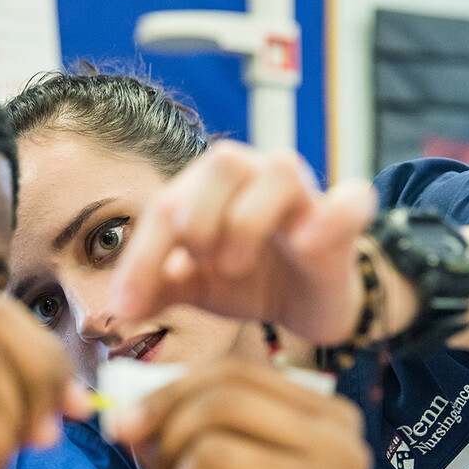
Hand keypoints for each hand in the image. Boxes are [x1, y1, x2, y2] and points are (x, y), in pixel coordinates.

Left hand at [110, 141, 378, 344]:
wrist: (308, 302)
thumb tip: (117, 307)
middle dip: (198, 214)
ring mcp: (304, 193)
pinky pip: (351, 199)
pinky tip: (305, 243)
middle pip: (222, 161)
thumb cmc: (248, 280)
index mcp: (210, 188)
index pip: (168, 206)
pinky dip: (331, 216)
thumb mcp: (195, 288)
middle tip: (196, 262)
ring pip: (279, 170)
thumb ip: (157, 289)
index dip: (142, 256)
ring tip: (234, 266)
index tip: (126, 306)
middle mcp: (255, 177)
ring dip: (248, 218)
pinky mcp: (345, 219)